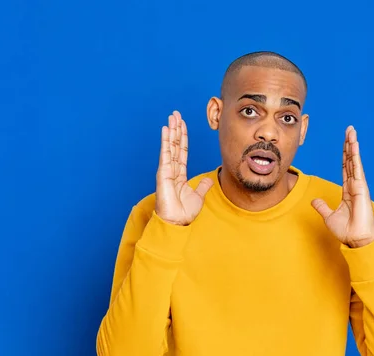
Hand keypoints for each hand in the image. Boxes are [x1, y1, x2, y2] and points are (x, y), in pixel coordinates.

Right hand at [155, 111, 213, 225]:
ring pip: (170, 146)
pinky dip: (165, 141)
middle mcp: (172, 170)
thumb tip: (210, 180)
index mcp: (179, 174)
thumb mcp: (198, 197)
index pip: (182, 151)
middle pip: (174, 145)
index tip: (182, 124)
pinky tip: (165, 129)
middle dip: (176, 129)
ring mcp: (166, 171)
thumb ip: (203, 187)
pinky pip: (166, 154)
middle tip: (176, 114)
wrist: (177, 223)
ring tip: (172, 117)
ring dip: (171, 130)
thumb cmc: (184, 213)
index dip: (182, 137)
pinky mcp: (163, 174)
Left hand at [311, 126, 373, 247]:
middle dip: (349, 145)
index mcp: (348, 190)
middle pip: (350, 160)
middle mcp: (354, 185)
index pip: (345, 168)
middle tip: (349, 130)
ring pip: (354, 161)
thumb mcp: (329, 216)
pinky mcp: (361, 188)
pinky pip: (356, 168)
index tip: (345, 143)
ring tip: (351, 131)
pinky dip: (355, 156)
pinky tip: (354, 145)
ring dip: (352, 145)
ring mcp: (359, 185)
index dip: (344, 154)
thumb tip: (314, 201)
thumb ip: (322, 207)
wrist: (356, 239)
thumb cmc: (346, 231)